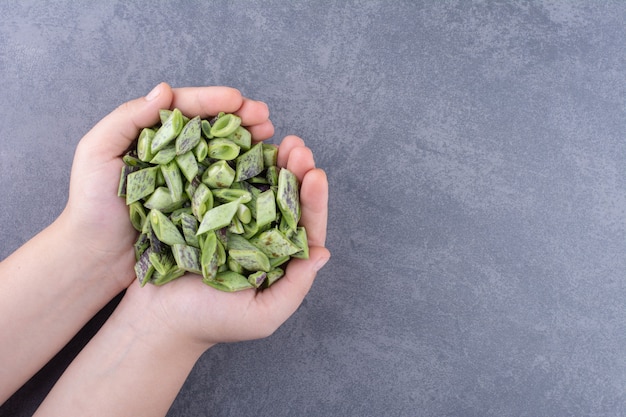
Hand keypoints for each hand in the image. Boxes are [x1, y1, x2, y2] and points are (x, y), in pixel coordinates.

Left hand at [57, 83, 273, 289]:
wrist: (97, 258)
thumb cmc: (92, 205)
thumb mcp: (96, 153)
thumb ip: (127, 118)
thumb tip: (164, 90)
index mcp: (150, 135)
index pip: (184, 109)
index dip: (211, 101)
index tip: (237, 99)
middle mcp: (173, 154)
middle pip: (210, 128)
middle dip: (239, 118)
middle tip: (264, 116)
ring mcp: (189, 180)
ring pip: (222, 153)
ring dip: (248, 141)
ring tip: (270, 135)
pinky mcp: (199, 206)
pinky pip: (225, 185)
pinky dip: (245, 172)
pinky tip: (263, 166)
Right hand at [122, 134, 329, 347]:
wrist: (157, 317)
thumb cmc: (211, 322)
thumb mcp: (263, 315)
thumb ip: (295, 287)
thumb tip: (323, 253)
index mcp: (279, 257)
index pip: (305, 225)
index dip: (313, 199)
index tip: (315, 174)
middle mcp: (260, 234)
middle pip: (285, 197)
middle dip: (295, 170)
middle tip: (297, 147)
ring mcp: (233, 219)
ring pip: (258, 184)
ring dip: (271, 160)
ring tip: (279, 140)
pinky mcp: (205, 210)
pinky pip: (224, 182)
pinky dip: (235, 164)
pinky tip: (243, 145)